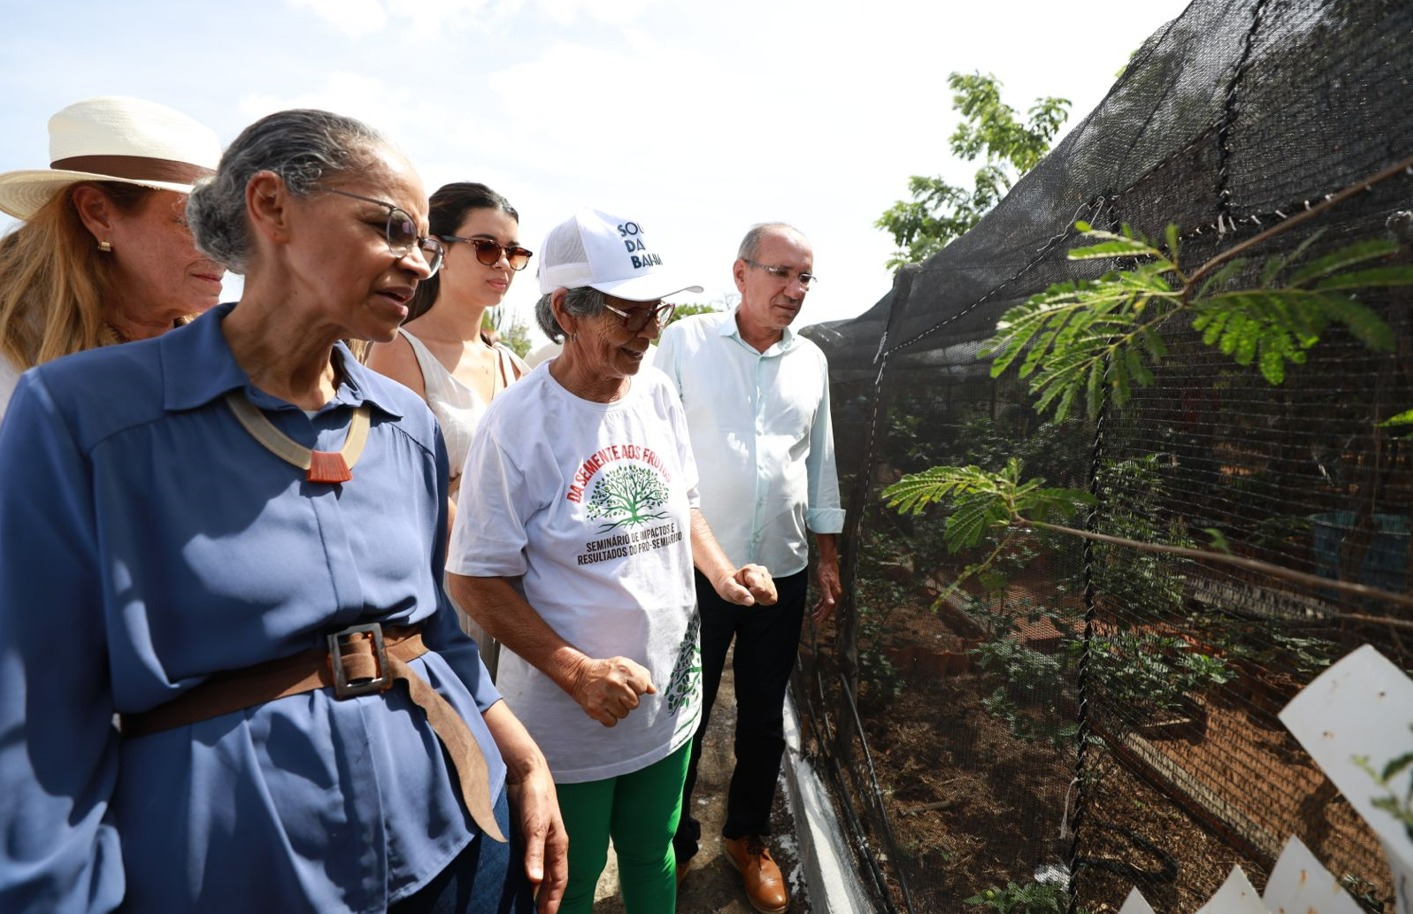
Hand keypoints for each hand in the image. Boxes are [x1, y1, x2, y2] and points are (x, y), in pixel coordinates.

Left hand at [505, 759, 567, 912]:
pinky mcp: (528, 835)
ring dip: (537, 889)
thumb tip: (533, 881)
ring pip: (541, 872)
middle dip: (546, 899)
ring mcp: (540, 841)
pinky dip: (527, 875)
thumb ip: (534, 853)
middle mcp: (551, 846)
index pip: (558, 880)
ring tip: (528, 905)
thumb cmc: (536, 798)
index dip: (553, 900)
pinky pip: (530, 862)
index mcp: (558, 846)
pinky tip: (519, 882)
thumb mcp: (534, 827)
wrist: (528, 773)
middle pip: (551, 879)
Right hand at [568, 656, 655, 726]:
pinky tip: (604, 707)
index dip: (637, 688)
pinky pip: (612, 722)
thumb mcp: (625, 665)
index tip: (628, 685)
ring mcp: (604, 696)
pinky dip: (609, 718)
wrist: (580, 675)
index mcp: (624, 668)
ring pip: (624, 714)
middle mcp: (614, 682)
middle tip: (617, 693)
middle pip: (635, 703)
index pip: (643, 687)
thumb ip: (642, 675)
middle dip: (628, 700)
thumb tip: (652, 690)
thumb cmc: (608, 671)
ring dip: (618, 709)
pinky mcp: (595, 709)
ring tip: (609, 699)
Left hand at [713, 563, 776, 606]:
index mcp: (751, 569)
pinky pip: (773, 597)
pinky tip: (756, 595)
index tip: (744, 591)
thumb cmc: (729, 585)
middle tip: (747, 592)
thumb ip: (738, 593)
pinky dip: (765, 599)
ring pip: (772, 595)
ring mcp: (768, 576)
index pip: (760, 588)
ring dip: (761, 598)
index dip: (752, 594)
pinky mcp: (771, 583)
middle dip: (757, 597)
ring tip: (751, 593)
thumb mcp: (728, 589)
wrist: (732, 583)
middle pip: (767, 592)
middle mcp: (762, 570)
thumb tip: (750, 601)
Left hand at [812, 557, 840, 624]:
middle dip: (822, 615)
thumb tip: (831, 604)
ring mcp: (833, 591)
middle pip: (829, 608)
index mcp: (835, 593)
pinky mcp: (830, 588)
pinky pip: (825, 599)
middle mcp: (836, 594)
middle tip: (815, 622)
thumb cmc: (825, 571)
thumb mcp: (824, 582)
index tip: (818, 622)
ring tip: (814, 617)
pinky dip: (820, 604)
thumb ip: (827, 594)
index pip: (829, 608)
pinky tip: (816, 607)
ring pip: (827, 604)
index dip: (823, 615)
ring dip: (821, 611)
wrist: (828, 561)